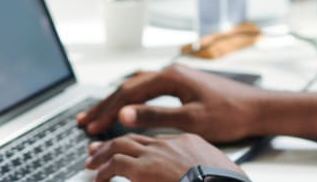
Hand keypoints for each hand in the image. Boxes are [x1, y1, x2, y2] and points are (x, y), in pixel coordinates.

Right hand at [77, 64, 265, 142]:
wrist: (258, 109)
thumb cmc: (230, 114)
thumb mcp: (190, 120)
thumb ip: (155, 116)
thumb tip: (124, 114)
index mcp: (170, 76)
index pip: (128, 92)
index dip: (107, 110)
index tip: (91, 126)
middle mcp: (171, 72)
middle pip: (128, 87)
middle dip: (105, 105)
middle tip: (84, 121)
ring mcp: (176, 77)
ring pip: (137, 87)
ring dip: (116, 102)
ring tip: (97, 114)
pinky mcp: (182, 85)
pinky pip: (148, 89)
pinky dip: (132, 100)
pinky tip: (126, 107)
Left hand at [85, 133, 244, 181]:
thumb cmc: (224, 181)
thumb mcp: (213, 171)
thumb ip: (197, 168)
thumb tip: (191, 175)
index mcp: (189, 143)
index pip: (156, 140)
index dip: (139, 145)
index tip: (129, 150)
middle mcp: (170, 144)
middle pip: (135, 138)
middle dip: (114, 143)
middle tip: (98, 150)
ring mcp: (157, 154)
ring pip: (121, 146)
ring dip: (103, 154)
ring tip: (92, 163)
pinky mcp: (145, 169)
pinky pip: (116, 164)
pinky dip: (103, 169)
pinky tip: (97, 176)